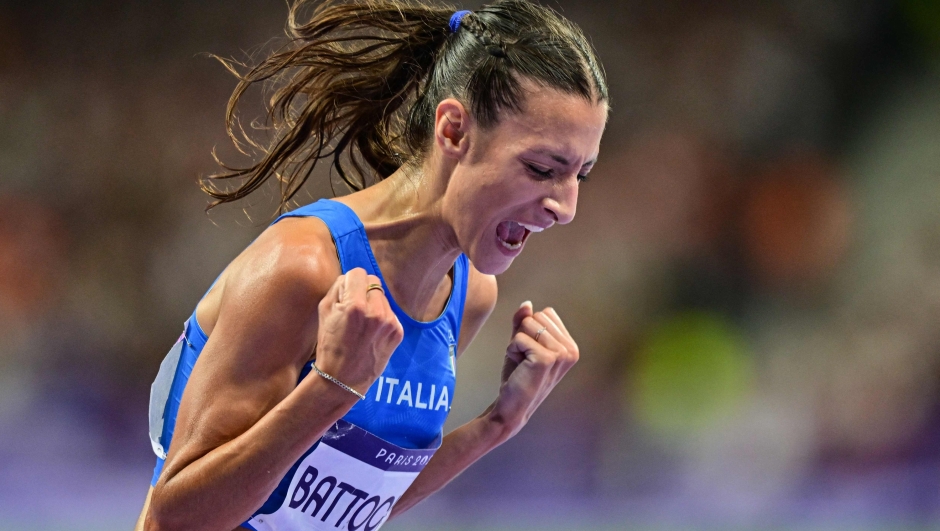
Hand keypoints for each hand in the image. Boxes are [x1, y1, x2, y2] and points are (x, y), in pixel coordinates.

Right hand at [314, 268, 403, 393]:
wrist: (343, 379)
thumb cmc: (330, 344)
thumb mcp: (324, 311)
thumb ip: (338, 287)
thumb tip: (351, 277)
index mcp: (354, 305)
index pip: (358, 273)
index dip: (351, 281)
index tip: (347, 291)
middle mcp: (375, 312)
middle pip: (373, 282)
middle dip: (363, 291)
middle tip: (354, 308)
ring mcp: (389, 323)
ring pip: (382, 297)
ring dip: (373, 304)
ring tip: (362, 324)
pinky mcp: (398, 332)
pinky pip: (390, 313)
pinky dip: (381, 318)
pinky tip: (371, 333)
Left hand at [488, 301, 579, 437]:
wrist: (512, 406)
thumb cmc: (518, 376)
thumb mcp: (522, 344)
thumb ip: (524, 323)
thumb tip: (527, 304)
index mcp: (570, 346)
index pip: (546, 313)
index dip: (530, 329)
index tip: (531, 352)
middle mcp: (570, 350)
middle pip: (537, 316)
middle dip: (523, 334)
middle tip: (525, 359)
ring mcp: (561, 354)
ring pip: (527, 324)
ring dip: (517, 343)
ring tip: (523, 363)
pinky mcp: (546, 359)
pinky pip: (519, 337)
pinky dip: (512, 349)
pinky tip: (519, 367)